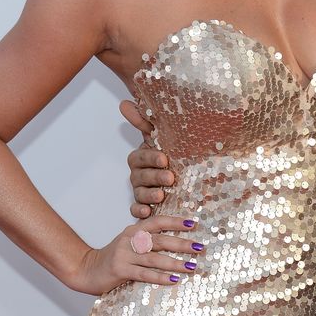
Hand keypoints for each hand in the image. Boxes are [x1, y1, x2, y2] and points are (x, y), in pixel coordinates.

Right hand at [69, 215, 202, 294]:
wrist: (86, 269)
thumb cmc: (114, 258)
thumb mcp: (130, 243)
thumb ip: (147, 240)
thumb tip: (175, 242)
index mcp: (134, 230)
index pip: (158, 222)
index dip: (175, 222)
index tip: (194, 224)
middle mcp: (130, 239)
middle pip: (160, 240)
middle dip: (182, 244)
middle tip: (200, 248)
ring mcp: (125, 254)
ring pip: (155, 258)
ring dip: (176, 263)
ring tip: (192, 267)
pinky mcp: (121, 270)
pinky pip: (145, 274)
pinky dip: (161, 277)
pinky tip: (174, 280)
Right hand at [121, 99, 172, 218]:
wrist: (190, 176)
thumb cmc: (175, 154)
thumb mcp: (165, 136)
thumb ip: (145, 121)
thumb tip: (124, 103)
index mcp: (143, 157)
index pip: (139, 157)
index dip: (150, 158)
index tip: (164, 158)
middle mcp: (140, 174)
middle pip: (140, 177)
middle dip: (154, 177)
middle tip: (170, 178)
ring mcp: (142, 191)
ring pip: (139, 194)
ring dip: (148, 195)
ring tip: (161, 195)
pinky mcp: (147, 206)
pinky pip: (137, 210)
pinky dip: (140, 211)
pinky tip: (148, 212)